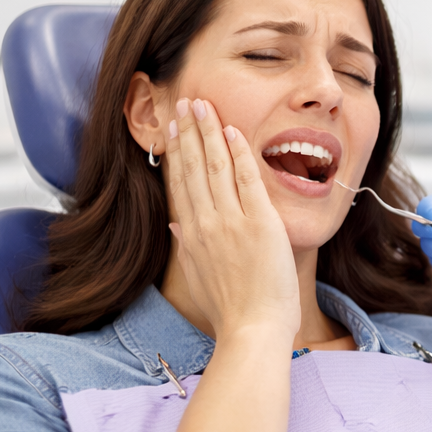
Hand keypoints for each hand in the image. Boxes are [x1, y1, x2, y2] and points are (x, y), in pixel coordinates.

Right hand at [164, 98, 299, 343]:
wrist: (252, 329)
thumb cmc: (230, 311)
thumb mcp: (198, 279)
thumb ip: (186, 249)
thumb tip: (176, 227)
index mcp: (190, 236)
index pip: (179, 184)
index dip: (175, 153)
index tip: (172, 129)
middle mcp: (205, 223)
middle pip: (191, 167)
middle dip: (187, 132)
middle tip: (183, 103)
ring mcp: (231, 221)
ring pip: (214, 166)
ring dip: (207, 132)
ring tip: (202, 105)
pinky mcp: (259, 223)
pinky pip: (246, 178)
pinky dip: (238, 153)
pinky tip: (232, 130)